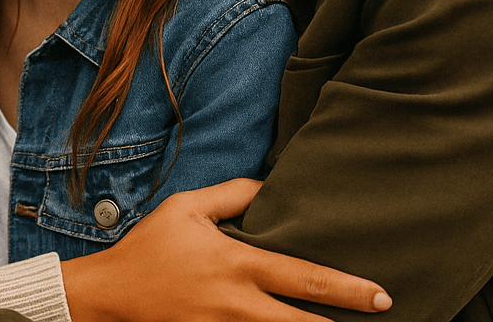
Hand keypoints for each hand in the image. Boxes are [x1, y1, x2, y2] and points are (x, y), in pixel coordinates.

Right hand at [60, 179, 391, 321]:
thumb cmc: (149, 248)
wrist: (108, 297)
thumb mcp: (186, 207)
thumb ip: (231, 194)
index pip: (302, 277)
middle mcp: (236, 303)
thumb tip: (271, 185)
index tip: (380, 295)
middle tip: (384, 320)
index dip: (346, 289)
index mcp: (236, 264)